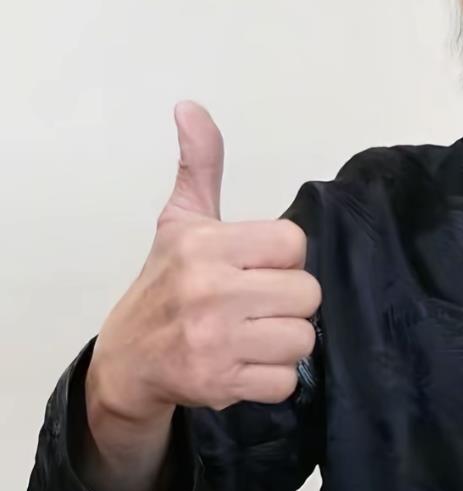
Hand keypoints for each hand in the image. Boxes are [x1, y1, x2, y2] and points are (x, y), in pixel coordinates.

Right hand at [88, 103, 321, 420]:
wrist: (127, 361)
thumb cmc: (163, 286)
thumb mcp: (179, 221)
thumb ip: (200, 166)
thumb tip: (191, 107)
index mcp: (205, 244)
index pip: (293, 244)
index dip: (283, 259)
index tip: (256, 268)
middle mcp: (210, 290)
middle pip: (308, 295)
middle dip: (288, 304)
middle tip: (256, 307)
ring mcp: (215, 340)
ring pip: (302, 339)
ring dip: (284, 343)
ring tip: (251, 336)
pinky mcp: (220, 383)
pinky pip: (285, 381)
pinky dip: (271, 378)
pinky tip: (244, 364)